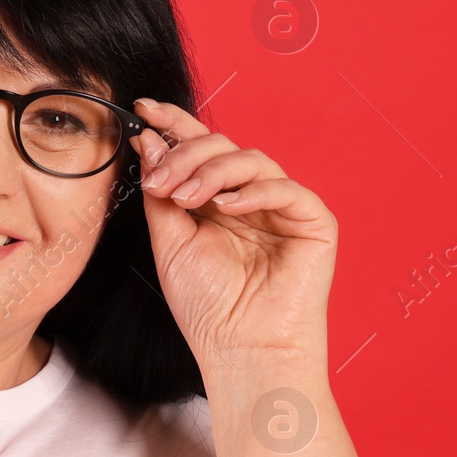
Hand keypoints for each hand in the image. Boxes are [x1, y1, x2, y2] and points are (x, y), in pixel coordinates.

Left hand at [129, 98, 337, 366]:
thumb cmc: (207, 304)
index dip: (173, 123)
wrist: (240, 348)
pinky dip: (253, 191)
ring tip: (185, 198)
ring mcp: (281, 207)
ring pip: (250, 159)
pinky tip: (226, 207)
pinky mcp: (313, 221)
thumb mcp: (169, 241)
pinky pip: (286, 188)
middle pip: (221, 146)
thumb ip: (160, 192)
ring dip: (211, 171)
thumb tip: (146, 142)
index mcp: (215, 199)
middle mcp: (248, 197)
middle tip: (160, 181)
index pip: (197, 149)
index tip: (143, 108)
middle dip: (185, 155)